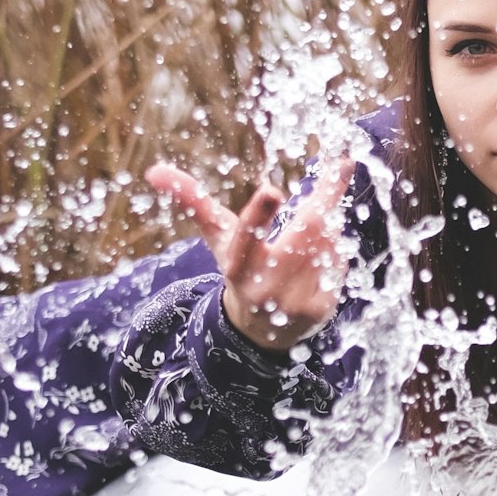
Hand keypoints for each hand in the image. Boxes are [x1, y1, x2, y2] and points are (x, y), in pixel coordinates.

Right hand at [146, 159, 354, 352]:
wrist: (261, 333)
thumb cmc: (241, 269)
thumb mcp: (218, 238)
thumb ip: (193, 202)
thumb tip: (154, 171)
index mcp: (237, 267)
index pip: (245, 238)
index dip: (257, 215)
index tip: (271, 190)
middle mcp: (264, 289)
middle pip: (304, 232)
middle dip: (325, 196)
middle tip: (342, 162)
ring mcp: (295, 303)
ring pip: (328, 241)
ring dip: (330, 222)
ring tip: (319, 221)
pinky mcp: (322, 310)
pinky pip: (340, 261)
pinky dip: (336, 248)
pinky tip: (323, 257)